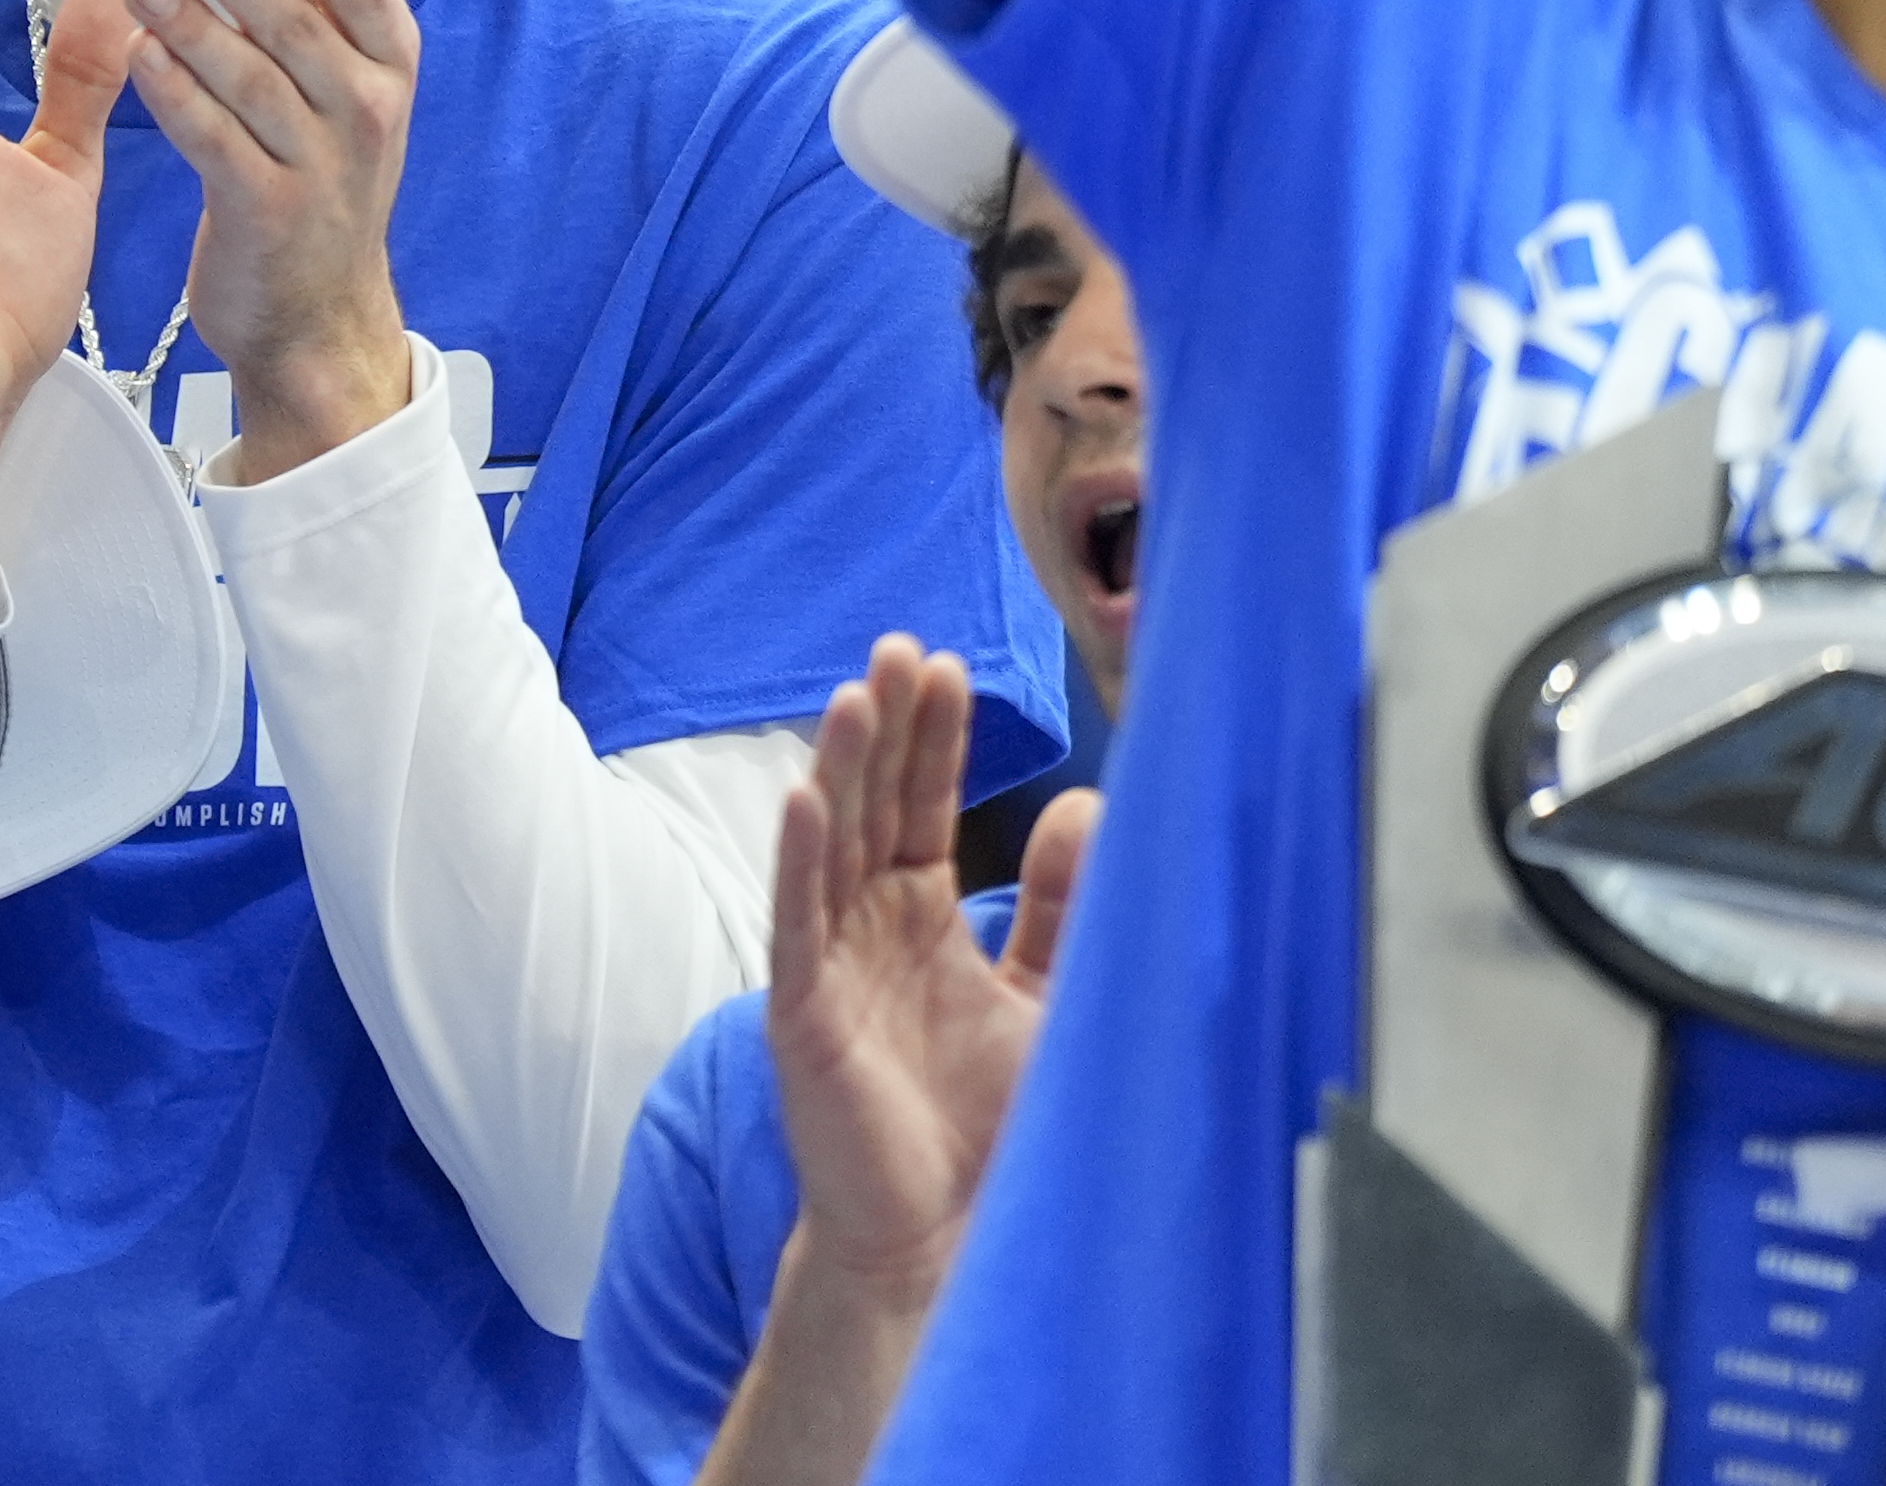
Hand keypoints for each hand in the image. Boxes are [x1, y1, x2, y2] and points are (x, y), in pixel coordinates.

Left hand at [125, 0, 418, 480]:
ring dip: (194, 30)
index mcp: (387, 60)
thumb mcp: (348, 55)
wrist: (316, 309)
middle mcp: (365, 111)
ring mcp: (319, 169)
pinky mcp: (265, 215)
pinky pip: (216, 145)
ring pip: (252, 85)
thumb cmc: (322, 154)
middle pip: (300, 31)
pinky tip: (137, 56)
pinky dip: (179, 98)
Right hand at [762, 638, 1094, 1304]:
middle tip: (899, 648)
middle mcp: (865, 930)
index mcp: (916, 921)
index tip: (944, 666)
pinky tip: (805, 797)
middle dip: (886, 729)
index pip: (918, 809)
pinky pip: (797, 924)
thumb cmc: (985, 1126)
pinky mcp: (803, 1015)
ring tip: (858, 694)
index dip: (931, 741)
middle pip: (870, 807)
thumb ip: (1060, 911)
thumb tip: (1089, 807)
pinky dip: (798, 859)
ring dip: (841, 768)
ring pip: (830, 846)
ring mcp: (827, 967)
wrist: (947, 1237)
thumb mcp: (1042, 998)